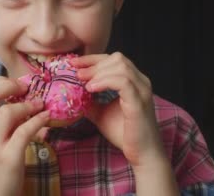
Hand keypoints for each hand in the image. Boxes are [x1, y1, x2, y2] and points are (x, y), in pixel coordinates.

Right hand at [0, 77, 49, 195]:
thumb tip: (18, 97)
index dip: (0, 82)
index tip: (15, 84)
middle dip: (10, 85)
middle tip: (26, 88)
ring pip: (8, 111)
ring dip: (28, 105)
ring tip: (39, 104)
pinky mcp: (8, 157)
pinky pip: (25, 130)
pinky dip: (38, 120)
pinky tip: (46, 117)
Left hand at [73, 53, 178, 194]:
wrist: (142, 154)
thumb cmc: (124, 134)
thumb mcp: (101, 113)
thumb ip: (90, 102)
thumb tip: (71, 95)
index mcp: (134, 82)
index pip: (114, 60)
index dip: (93, 59)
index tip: (75, 64)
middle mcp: (141, 82)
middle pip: (117, 58)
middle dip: (94, 63)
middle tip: (77, 73)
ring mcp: (142, 90)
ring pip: (121, 66)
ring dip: (98, 72)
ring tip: (83, 83)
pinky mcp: (139, 101)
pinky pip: (123, 82)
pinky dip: (105, 81)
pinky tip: (91, 89)